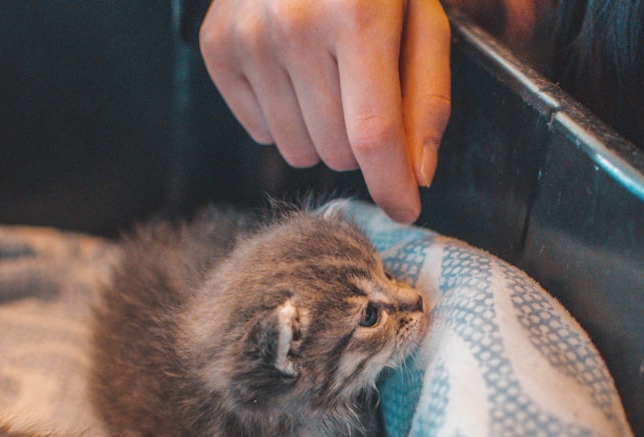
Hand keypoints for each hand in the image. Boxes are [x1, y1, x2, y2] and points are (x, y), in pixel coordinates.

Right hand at [200, 0, 451, 223]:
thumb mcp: (421, 16)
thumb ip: (427, 95)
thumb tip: (418, 175)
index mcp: (356, 15)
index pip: (373, 133)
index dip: (391, 185)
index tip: (405, 210)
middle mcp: (293, 27)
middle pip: (337, 151)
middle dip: (360, 141)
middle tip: (364, 93)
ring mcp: (248, 38)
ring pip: (297, 152)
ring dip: (321, 133)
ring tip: (327, 78)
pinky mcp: (217, 48)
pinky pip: (260, 132)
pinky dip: (284, 116)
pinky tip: (293, 71)